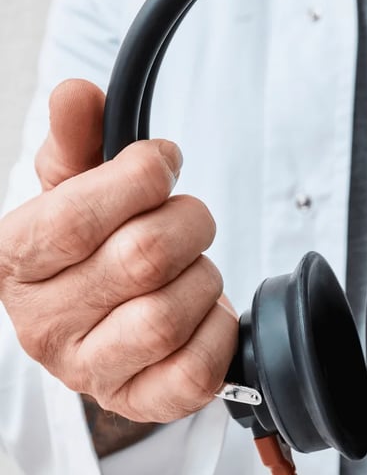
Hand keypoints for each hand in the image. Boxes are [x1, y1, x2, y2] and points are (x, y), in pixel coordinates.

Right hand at [0, 79, 237, 421]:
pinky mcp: (140, 402)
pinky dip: (217, 328)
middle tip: (188, 219)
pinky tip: (204, 312)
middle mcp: (43, 326)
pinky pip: (197, 366)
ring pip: (172, 313)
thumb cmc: (96, 247)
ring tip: (191, 269)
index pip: (73, 219)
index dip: (137, 180)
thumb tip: (76, 93)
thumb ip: (77, 140)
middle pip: (142, 259)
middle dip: (187, 223)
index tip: (164, 163)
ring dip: (202, 276)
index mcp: (16, 263)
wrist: (111, 319)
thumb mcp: (78, 187)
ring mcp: (91, 371)